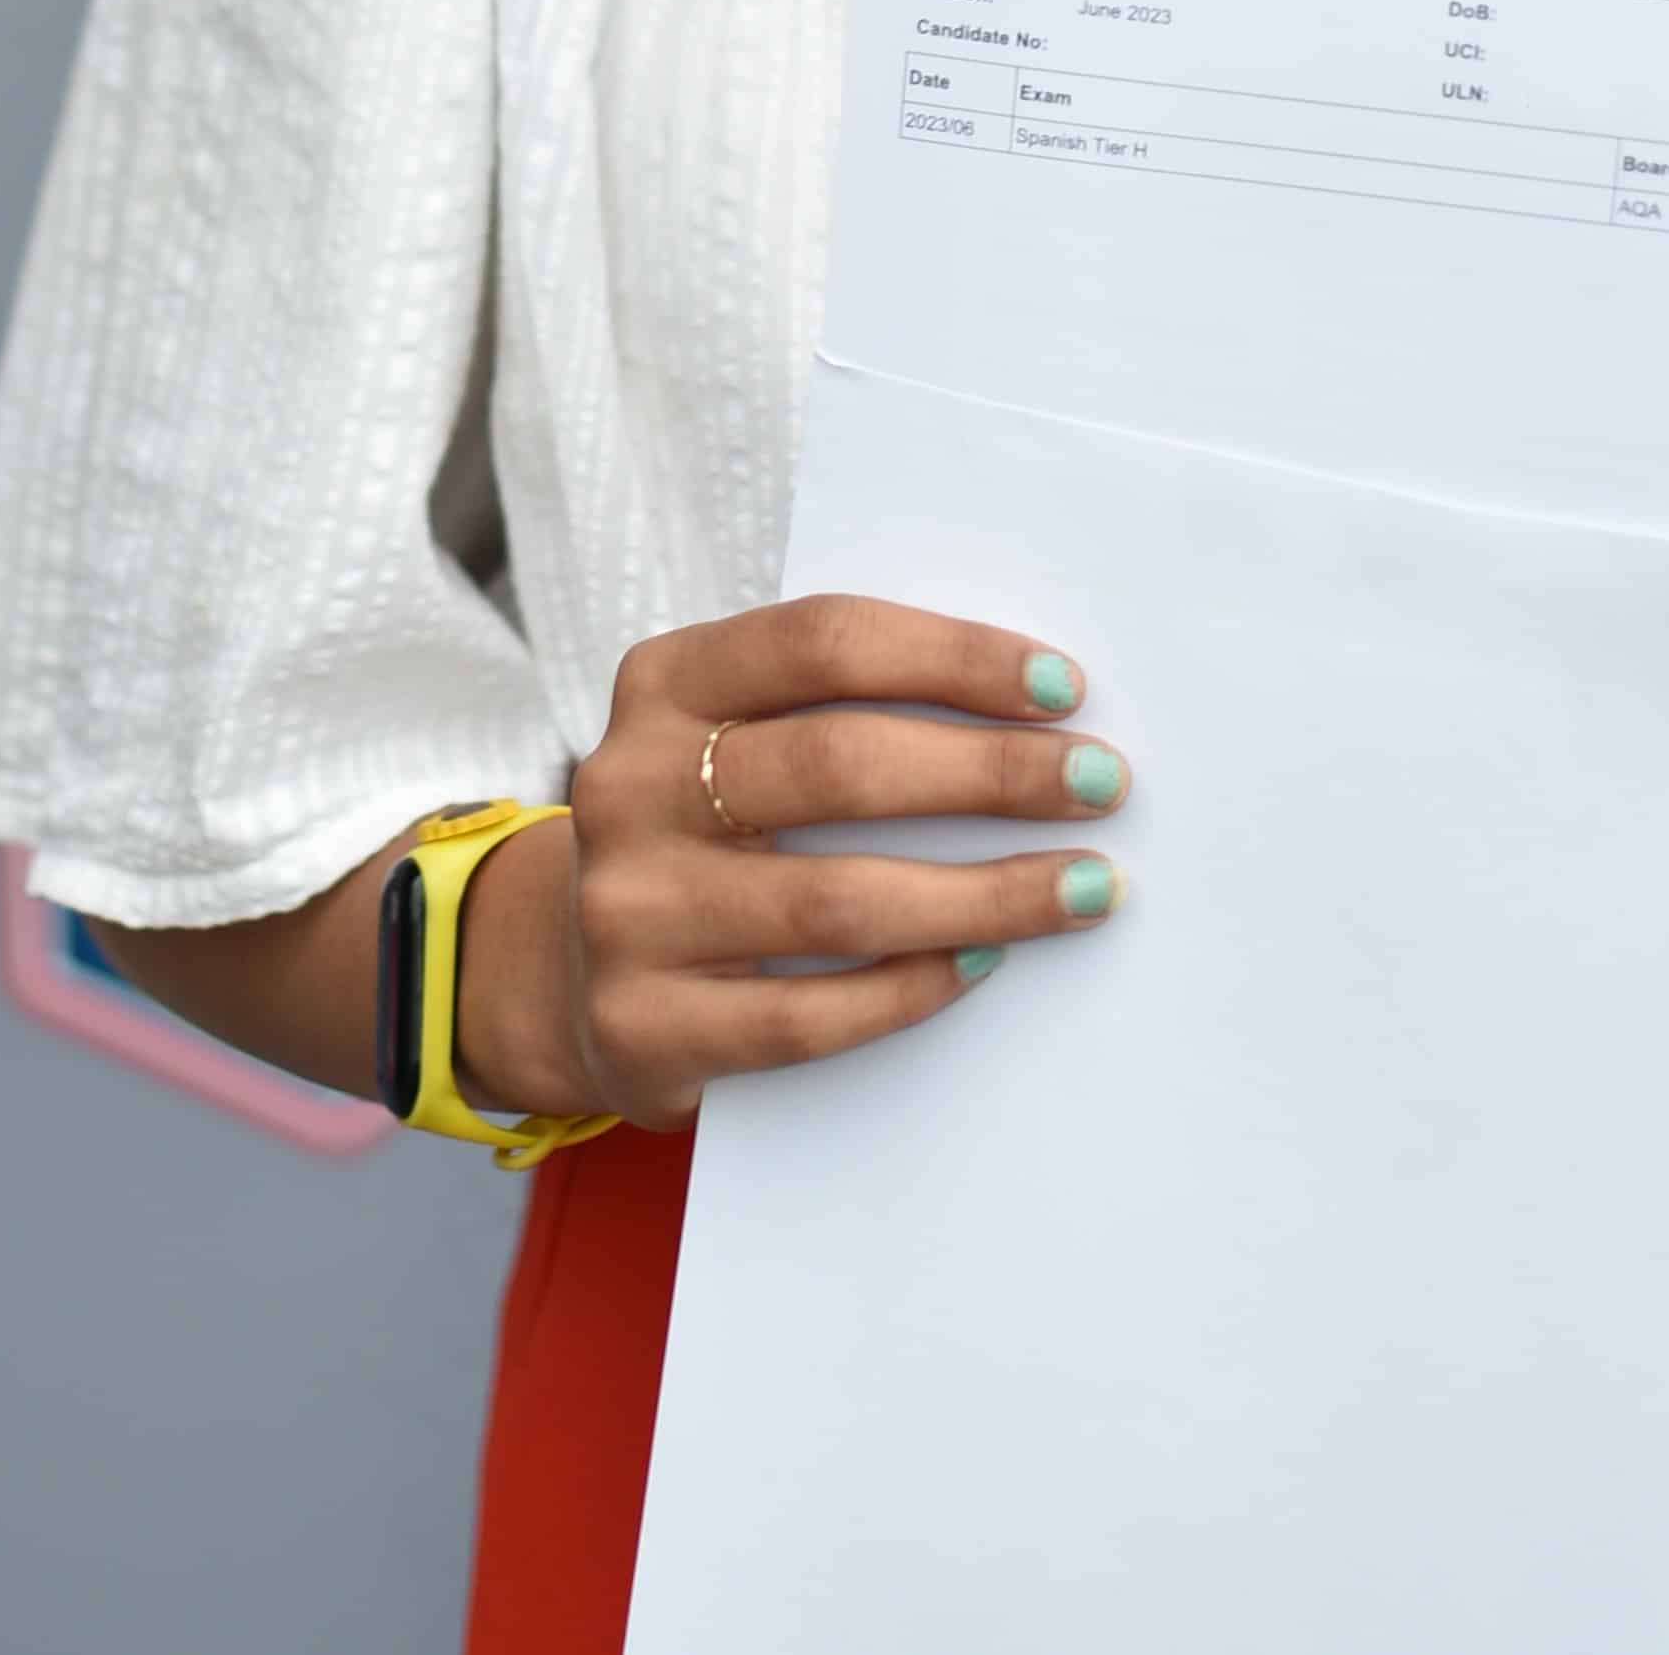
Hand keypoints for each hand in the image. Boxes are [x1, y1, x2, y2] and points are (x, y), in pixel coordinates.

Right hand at [462, 595, 1129, 1128]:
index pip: (822, 642)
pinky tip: (986, 965)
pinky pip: (808, 1017)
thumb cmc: (707, 826)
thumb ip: (839, 708)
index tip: (1065, 685)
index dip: (951, 656)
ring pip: (837, 900)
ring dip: (984, 893)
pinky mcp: (643, 1027)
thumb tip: (1033, 710)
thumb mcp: (731, 735)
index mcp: (662, 682)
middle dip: (991, 771)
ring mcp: (630, 910)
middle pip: (838, 765)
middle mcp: (630, 784)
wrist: (566, 967)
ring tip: (1084, 886)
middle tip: (1102, 781)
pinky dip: (912, 989)